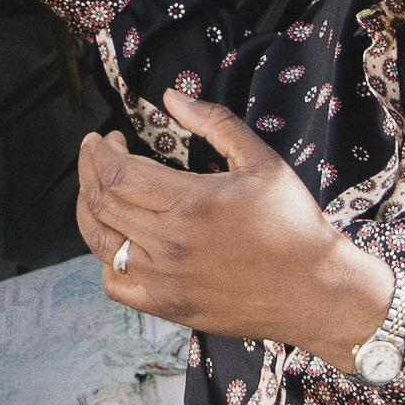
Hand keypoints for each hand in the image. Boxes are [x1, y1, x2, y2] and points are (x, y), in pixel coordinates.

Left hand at [77, 93, 385, 357]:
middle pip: (101, 203)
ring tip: (96, 190)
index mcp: (190, 203)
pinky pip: (116, 285)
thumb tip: (171, 97)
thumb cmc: (293, 224)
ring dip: (89, 211)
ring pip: (101, 243)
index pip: (116, 174)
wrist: (315, 290)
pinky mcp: (169, 306)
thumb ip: (214, 123)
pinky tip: (118, 241)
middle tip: (97, 154)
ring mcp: (165, 280)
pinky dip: (107, 261)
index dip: (101, 151)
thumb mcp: (261, 161)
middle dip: (90, 170)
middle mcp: (169, 244)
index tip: (106, 138)